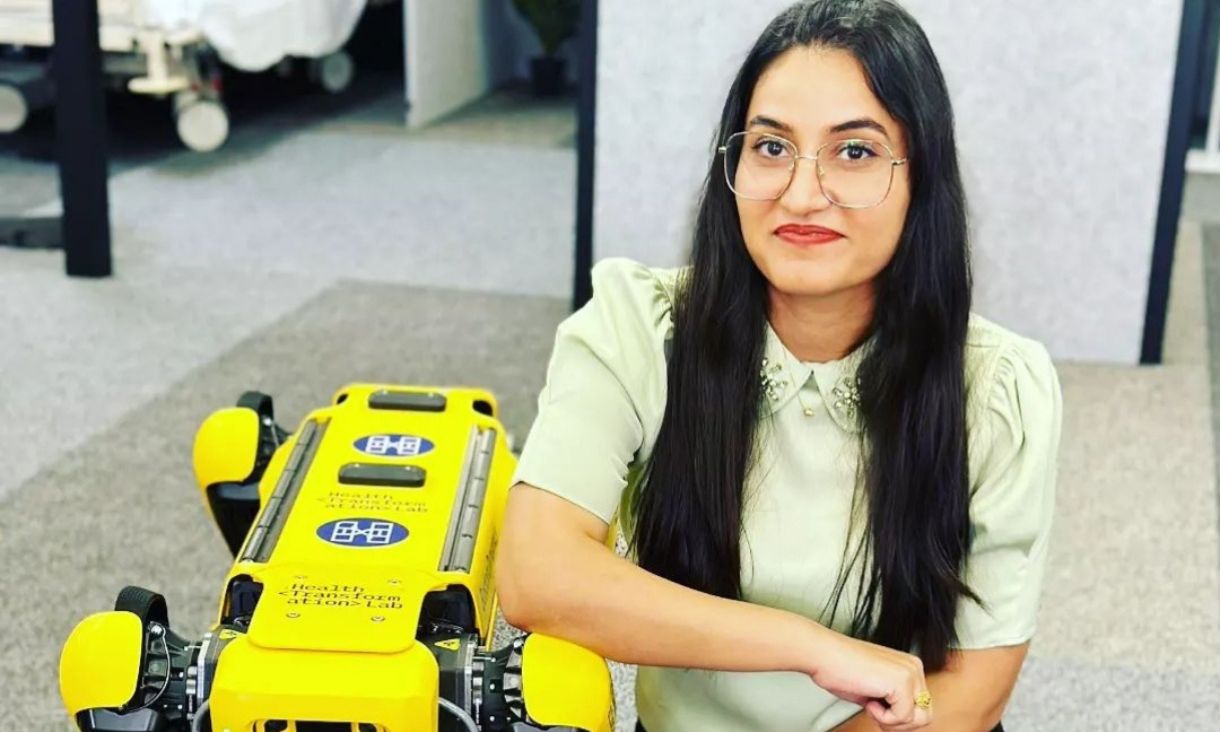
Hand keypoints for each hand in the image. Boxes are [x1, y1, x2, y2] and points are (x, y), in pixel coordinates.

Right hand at [803, 627, 932, 729]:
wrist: (823, 655)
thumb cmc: (839, 668)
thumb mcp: (875, 689)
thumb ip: (893, 700)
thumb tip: (903, 721)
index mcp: (909, 666)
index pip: (921, 707)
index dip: (898, 717)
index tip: (877, 709)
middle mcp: (914, 667)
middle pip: (925, 715)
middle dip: (899, 723)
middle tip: (876, 712)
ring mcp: (910, 673)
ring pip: (919, 719)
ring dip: (893, 722)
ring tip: (873, 707)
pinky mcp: (902, 682)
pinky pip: (902, 717)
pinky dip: (882, 717)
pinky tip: (869, 700)